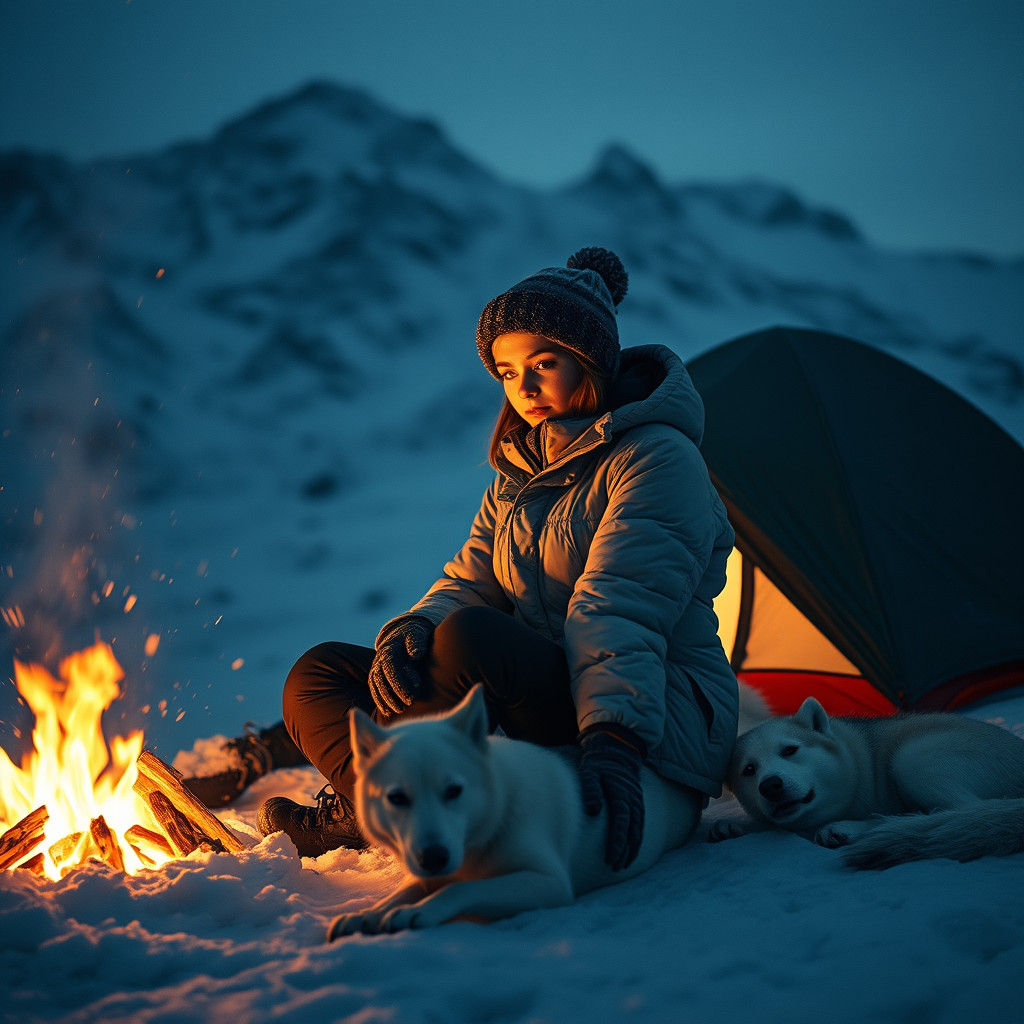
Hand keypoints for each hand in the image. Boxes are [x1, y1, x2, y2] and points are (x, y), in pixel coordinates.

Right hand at [368, 617, 433, 714]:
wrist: (404, 633)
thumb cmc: (415, 636)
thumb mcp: (417, 634)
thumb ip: (416, 642)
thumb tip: (415, 654)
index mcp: (389, 649)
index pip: (390, 668)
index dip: (398, 683)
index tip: (410, 697)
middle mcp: (379, 659)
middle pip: (381, 679)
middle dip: (392, 695)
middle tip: (406, 706)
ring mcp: (376, 667)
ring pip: (375, 686)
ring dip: (385, 700)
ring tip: (398, 711)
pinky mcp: (376, 674)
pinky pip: (374, 689)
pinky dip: (379, 701)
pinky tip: (388, 712)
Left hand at [578, 727, 644, 870]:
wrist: (615, 748)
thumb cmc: (598, 761)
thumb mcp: (589, 771)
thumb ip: (590, 789)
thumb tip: (593, 811)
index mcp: (621, 793)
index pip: (622, 823)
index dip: (617, 842)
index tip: (610, 859)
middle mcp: (633, 799)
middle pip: (632, 831)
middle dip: (625, 851)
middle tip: (615, 868)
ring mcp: (637, 800)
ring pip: (639, 829)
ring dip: (633, 848)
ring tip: (623, 865)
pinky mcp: (637, 801)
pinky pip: (640, 824)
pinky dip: (637, 838)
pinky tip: (631, 850)